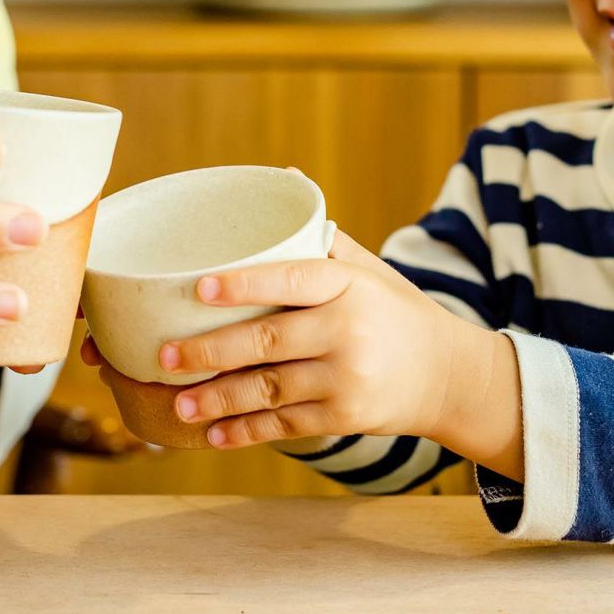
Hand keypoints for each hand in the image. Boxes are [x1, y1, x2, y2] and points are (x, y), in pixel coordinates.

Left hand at [81, 231, 522, 475]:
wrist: (448, 374)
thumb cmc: (394, 311)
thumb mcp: (368, 270)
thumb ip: (323, 238)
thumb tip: (285, 178)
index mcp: (348, 286)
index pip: (290, 280)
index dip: (243, 284)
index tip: (199, 289)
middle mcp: (348, 331)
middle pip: (267, 342)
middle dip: (210, 352)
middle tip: (165, 357)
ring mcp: (347, 378)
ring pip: (269, 390)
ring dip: (218, 400)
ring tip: (178, 405)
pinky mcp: (346, 417)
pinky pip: (286, 425)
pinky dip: (247, 432)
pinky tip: (213, 434)